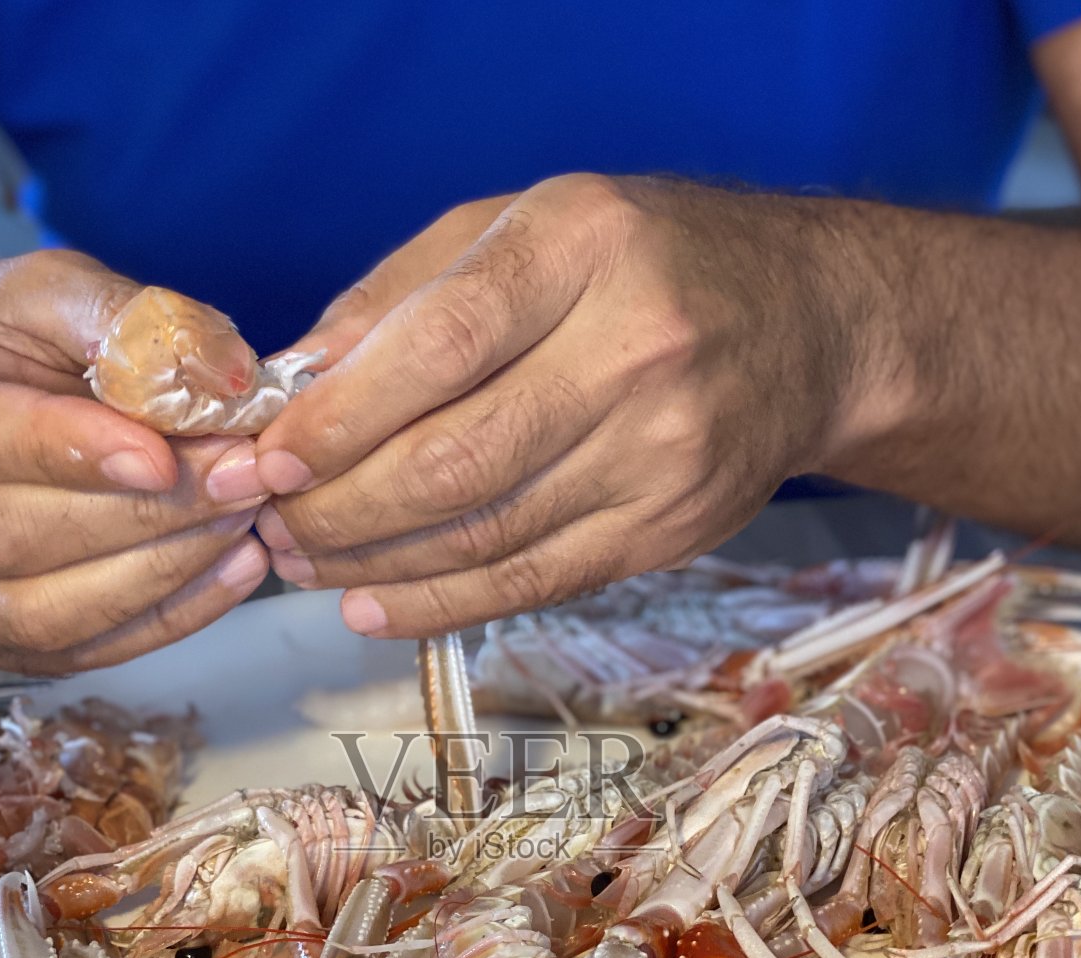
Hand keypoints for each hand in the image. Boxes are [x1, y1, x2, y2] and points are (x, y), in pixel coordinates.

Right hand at [0, 250, 270, 672]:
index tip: (162, 454)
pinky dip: (169, 618)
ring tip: (242, 522)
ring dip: (160, 575)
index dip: (68, 451)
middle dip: (138, 516)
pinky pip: (80, 651)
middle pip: (6, 538)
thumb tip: (226, 374)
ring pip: (41, 613)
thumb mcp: (41, 295)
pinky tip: (233, 569)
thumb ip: (125, 320)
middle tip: (237, 480)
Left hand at [253, 175, 861, 635]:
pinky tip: (371, 608)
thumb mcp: (527, 226)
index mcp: (586, 247)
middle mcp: (636, 350)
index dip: (342, 417)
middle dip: (340, 507)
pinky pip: (533, 583)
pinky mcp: (670, 530)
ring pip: (487, 535)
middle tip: (270, 523)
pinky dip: (439, 606)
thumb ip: (403, 294)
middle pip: (456, 458)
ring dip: (374, 564)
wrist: (812, 325)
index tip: (269, 458)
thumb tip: (293, 383)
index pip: (442, 346)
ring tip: (302, 564)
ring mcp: (663, 452)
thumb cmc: (646, 261)